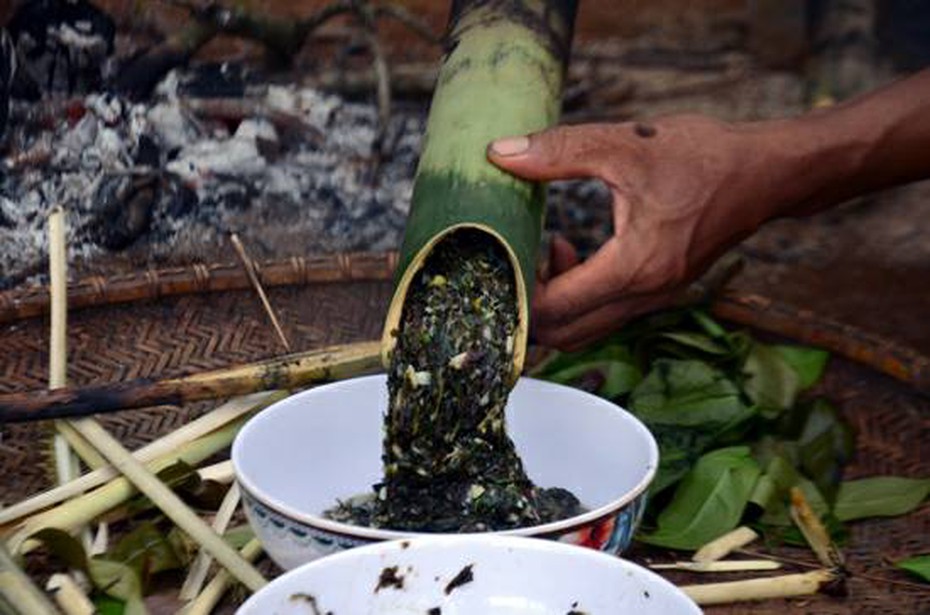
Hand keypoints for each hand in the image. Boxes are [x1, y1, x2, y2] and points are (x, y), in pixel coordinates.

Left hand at [487, 115, 777, 350]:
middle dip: (531, 305)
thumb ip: (559, 151)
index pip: (555, 309)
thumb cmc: (704, 157)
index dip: (517, 290)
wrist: (768, 173)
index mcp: (634, 268)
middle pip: (565, 335)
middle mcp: (645, 296)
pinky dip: (580, 297)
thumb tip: (500, 153)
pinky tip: (576, 252)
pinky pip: (606, 314)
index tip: (502, 254)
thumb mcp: (626, 144)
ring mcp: (655, 300)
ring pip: (586, 330)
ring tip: (551, 250)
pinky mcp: (660, 293)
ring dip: (557, 303)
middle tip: (520, 257)